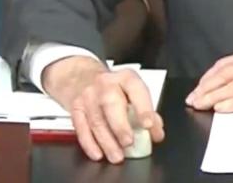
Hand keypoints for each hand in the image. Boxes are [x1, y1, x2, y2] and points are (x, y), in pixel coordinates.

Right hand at [42, 55, 164, 162]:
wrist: (83, 77)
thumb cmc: (114, 88)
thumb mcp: (133, 91)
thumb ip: (146, 110)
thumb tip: (156, 132)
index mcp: (126, 78)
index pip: (136, 90)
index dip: (143, 108)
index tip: (149, 125)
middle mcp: (106, 84)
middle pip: (111, 104)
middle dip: (120, 126)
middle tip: (129, 142)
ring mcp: (88, 96)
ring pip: (96, 120)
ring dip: (107, 141)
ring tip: (117, 156)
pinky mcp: (76, 108)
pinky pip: (81, 128)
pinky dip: (90, 143)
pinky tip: (98, 154)